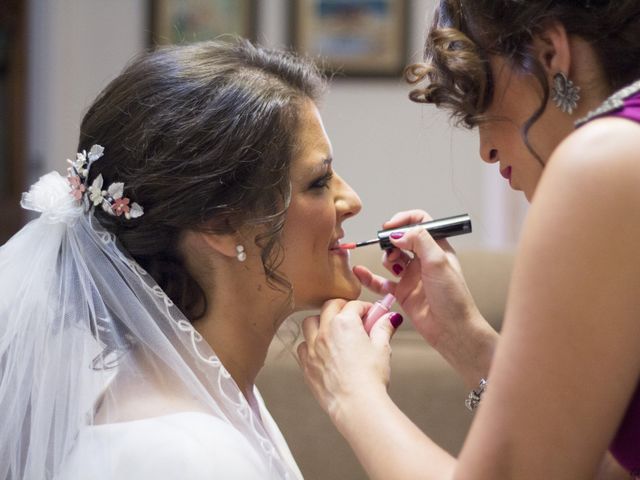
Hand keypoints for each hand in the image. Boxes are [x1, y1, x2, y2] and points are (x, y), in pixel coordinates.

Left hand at [297, 299, 401, 426]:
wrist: (356, 405)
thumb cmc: (370, 378)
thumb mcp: (382, 348)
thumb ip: (384, 328)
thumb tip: (390, 318)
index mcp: (344, 323)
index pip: (353, 305)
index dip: (365, 308)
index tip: (371, 314)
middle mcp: (324, 332)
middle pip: (329, 307)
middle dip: (341, 307)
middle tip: (352, 317)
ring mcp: (312, 348)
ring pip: (310, 323)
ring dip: (321, 322)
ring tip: (333, 331)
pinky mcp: (306, 365)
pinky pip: (303, 347)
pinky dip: (311, 344)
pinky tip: (322, 351)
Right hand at [353, 210, 497, 387]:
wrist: (452, 329)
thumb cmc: (453, 297)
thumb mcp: (438, 262)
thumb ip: (418, 240)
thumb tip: (396, 234)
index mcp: (437, 248)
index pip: (420, 223)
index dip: (404, 220)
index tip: (390, 226)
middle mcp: (423, 260)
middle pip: (402, 239)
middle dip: (391, 240)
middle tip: (388, 247)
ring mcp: (412, 276)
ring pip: (391, 258)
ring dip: (385, 257)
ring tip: (391, 265)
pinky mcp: (402, 292)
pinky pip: (381, 282)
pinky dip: (370, 277)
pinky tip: (360, 272)